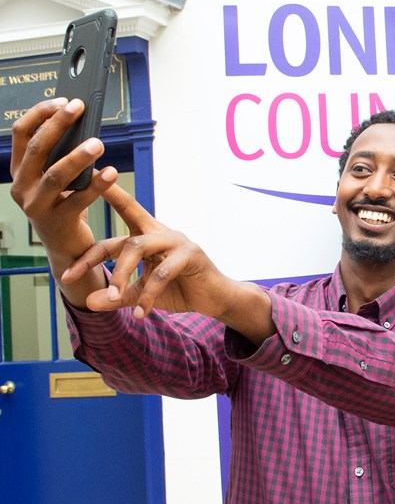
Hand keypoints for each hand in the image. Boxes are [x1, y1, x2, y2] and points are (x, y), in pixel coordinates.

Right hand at [9, 98, 121, 301]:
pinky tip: (111, 172)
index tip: (63, 100)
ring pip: (55, 176)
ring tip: (98, 143)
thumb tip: (84, 125)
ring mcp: (36, 206)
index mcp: (18, 170)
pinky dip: (96, 185)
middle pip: (37, 149)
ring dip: (77, 157)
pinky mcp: (56, 222)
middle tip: (79, 108)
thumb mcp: (58, 179)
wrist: (66, 248)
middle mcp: (21, 186)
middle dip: (58, 125)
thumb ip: (62, 157)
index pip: (21, 134)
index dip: (40, 113)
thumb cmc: (65, 205)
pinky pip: (78, 200)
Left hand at [60, 185, 274, 341]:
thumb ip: (117, 297)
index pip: (118, 222)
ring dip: (121, 276)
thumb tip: (87, 302)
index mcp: (148, 235)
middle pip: (123, 238)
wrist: (217, 299)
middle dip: (94, 256)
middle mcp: (160, 232)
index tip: (70, 190)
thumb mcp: (142, 294)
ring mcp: (177, 241)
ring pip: (138, 248)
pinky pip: (162, 272)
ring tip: (112, 299)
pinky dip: (148, 294)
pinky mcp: (191, 255)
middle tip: (68, 276)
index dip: (97, 206)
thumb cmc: (180, 290)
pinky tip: (141, 313)